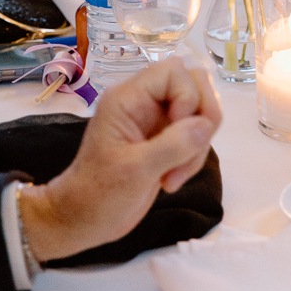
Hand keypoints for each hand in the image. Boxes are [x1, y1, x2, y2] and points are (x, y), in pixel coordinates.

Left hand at [24, 58, 220, 261]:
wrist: (85, 219)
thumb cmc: (99, 193)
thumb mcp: (135, 170)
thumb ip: (172, 145)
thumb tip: (206, 125)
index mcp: (129, 98)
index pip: (174, 71)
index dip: (187, 95)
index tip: (180, 129)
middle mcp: (145, 102)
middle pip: (194, 85)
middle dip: (200, 120)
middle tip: (186, 152)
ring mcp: (157, 120)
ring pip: (199, 112)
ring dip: (197, 145)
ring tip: (174, 176)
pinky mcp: (165, 139)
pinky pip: (195, 135)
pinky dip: (193, 157)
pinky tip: (172, 180)